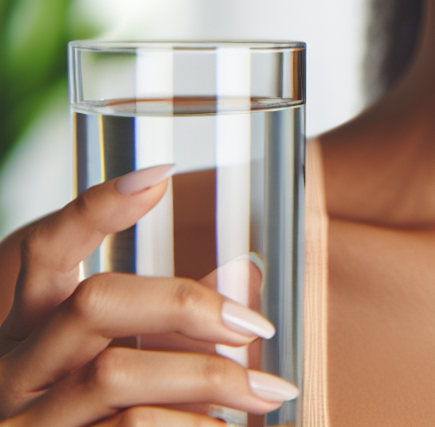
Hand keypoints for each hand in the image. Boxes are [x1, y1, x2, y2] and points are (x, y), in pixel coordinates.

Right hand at [0, 166, 297, 425]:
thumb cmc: (97, 425)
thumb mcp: (120, 365)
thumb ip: (170, 320)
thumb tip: (246, 274)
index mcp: (28, 329)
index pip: (47, 248)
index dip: (96, 208)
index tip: (160, 175)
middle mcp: (14, 369)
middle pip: (94, 302)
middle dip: (184, 304)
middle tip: (256, 324)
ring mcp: (24, 422)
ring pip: (115, 372)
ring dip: (207, 377)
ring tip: (267, 390)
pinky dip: (189, 426)